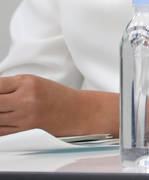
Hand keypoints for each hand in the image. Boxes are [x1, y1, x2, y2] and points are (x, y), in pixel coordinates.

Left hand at [0, 74, 117, 136]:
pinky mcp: (24, 132)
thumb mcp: (33, 82)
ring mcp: (24, 118)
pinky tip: (4, 120)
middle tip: (1, 103)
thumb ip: (9, 85)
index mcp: (28, 84)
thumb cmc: (56, 96)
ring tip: (5, 110)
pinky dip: (0, 125)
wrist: (76, 112)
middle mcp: (25, 101)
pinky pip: (0, 132)